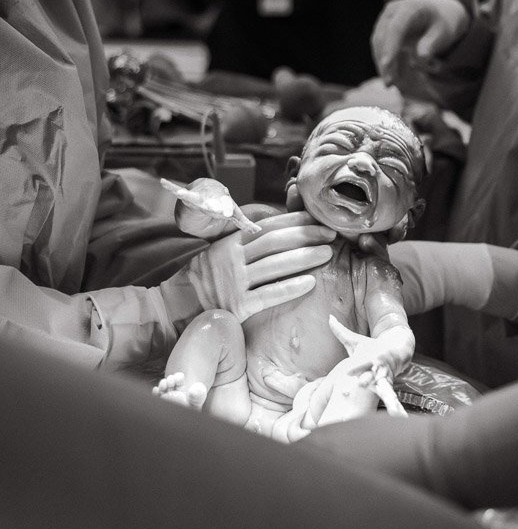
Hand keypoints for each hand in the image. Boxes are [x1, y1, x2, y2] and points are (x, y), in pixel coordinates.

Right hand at [162, 177, 264, 238]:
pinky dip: (171, 187)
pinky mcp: (187, 197)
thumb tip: (258, 230)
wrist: (206, 195)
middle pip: (212, 201)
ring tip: (182, 194)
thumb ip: (244, 223)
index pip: (226, 206)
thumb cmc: (221, 207)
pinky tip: (163, 182)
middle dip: (213, 204)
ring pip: (194, 196)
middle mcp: (211, 199)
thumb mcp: (233, 216)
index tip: (228, 214)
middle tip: (214, 208)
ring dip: (188, 195)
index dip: (227, 209)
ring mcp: (198, 197)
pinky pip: (177, 190)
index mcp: (222, 203)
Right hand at [167, 211, 335, 324]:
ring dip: (305, 257)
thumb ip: (242, 237)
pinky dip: (290, 288)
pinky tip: (310, 282)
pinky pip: (268, 294)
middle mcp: (231, 259)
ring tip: (328, 254)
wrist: (175, 311)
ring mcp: (234, 282)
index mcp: (228, 243)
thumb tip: (272, 218)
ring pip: (275, 265)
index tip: (316, 218)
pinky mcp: (236, 306)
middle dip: (306, 235)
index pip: (266, 226)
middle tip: (331, 233)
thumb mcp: (217, 252)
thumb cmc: (203, 281)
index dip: (293, 220)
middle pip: (274, 242)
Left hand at [327, 315, 407, 417]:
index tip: (348, 372)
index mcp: (369, 357)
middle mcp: (378, 368)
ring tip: (391, 407)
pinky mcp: (390, 385)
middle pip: (372, 375)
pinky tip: (399, 416)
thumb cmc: (372, 347)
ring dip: (386, 395)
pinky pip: (391, 396)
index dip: (355, 367)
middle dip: (368, 381)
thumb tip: (329, 317)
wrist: (396, 349)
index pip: (360, 363)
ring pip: (385, 386)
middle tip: (362, 386)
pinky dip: (395, 405)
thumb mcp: (356, 340)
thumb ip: (341, 331)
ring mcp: (385, 377)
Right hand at [371, 0, 470, 97]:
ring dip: (384, 66)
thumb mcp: (443, 33)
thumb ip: (432, 44)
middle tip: (389, 84)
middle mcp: (392, 12)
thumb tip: (422, 58)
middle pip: (382, 38)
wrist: (438, 12)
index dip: (390, 47)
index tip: (387, 65)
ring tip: (392, 85)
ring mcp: (385, 21)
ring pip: (378, 45)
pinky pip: (380, 50)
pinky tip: (394, 79)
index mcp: (409, 8)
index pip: (395, 29)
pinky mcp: (383, 32)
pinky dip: (386, 64)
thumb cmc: (442, 23)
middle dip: (384, 62)